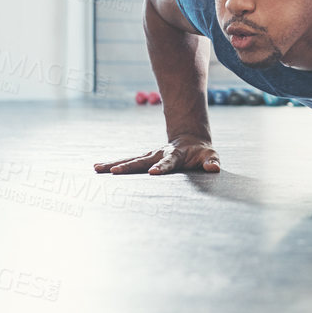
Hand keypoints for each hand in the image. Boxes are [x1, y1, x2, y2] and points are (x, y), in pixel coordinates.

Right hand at [94, 135, 219, 174]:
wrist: (190, 139)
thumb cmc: (201, 152)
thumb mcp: (210, 155)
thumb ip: (212, 161)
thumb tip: (214, 168)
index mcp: (176, 155)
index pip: (168, 162)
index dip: (162, 167)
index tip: (153, 173)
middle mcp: (159, 154)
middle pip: (142, 160)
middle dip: (128, 166)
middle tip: (114, 171)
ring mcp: (150, 156)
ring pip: (131, 160)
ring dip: (115, 164)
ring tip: (98, 168)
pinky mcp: (144, 158)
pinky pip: (128, 162)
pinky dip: (113, 164)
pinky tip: (98, 168)